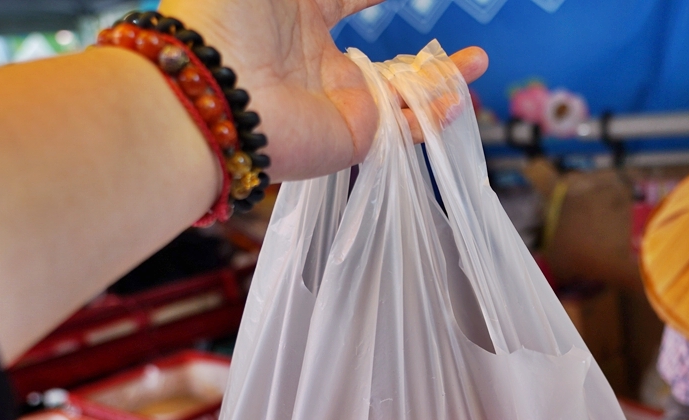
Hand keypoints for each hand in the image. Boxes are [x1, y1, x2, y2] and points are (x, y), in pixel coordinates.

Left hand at [159, 0, 488, 180]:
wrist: (209, 89)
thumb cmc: (226, 18)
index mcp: (294, 17)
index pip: (347, 2)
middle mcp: (319, 63)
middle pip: (383, 56)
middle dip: (421, 51)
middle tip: (461, 45)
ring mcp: (339, 101)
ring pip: (403, 93)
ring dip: (443, 80)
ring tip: (478, 61)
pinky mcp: (354, 135)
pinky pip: (405, 126)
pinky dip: (435, 113)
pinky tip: (458, 97)